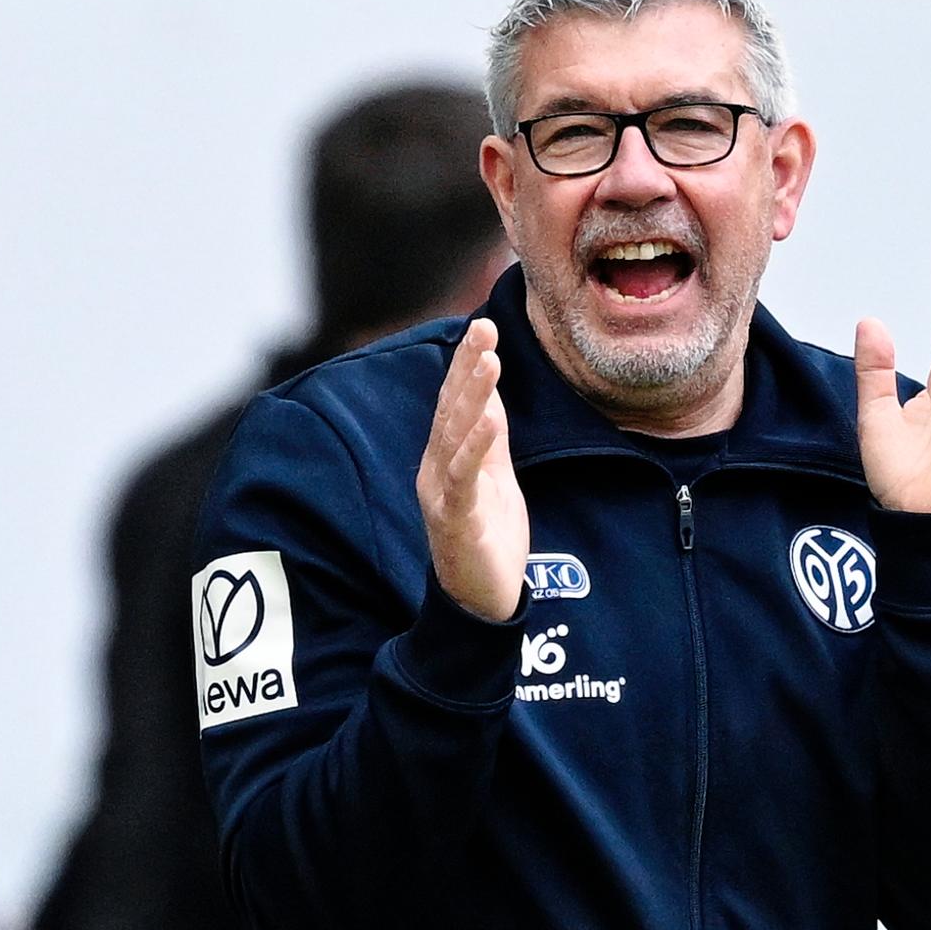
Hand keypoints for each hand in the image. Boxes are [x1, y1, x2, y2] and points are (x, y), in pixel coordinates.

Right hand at [416, 319, 529, 620]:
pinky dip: (475, 445)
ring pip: (453, 436)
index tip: (484, 326)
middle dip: (467, 367)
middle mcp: (435, 470)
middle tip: (484, 327)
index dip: (467, 364)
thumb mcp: (494, 478)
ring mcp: (441, 494)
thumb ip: (489, 438)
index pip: (454, 403)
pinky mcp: (454, 519)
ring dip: (471, 395)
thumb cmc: (488, 540)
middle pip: (450, 410)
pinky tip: (489, 418)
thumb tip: (491, 393)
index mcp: (445, 459)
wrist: (482, 603)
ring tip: (489, 359)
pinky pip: (463, 476)